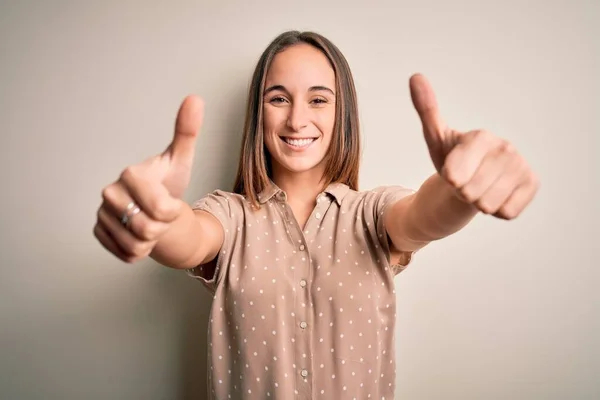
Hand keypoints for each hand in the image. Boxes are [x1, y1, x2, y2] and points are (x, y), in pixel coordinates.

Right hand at [94, 95, 204, 261]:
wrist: (157, 207)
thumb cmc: (169, 183)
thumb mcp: (181, 160)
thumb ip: (187, 131)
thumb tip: (195, 99)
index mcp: (130, 174)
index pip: (161, 209)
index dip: (173, 211)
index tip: (172, 202)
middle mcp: (109, 193)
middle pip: (147, 229)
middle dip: (162, 227)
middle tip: (161, 215)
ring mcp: (101, 214)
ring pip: (137, 245)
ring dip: (152, 240)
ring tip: (151, 222)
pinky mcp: (99, 233)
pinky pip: (126, 255)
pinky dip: (140, 250)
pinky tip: (140, 233)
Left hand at [409, 74, 538, 218]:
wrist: (474, 179)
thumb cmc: (452, 159)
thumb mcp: (435, 138)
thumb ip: (427, 110)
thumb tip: (415, 76)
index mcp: (480, 137)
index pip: (454, 177)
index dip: (450, 180)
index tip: (452, 172)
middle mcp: (506, 147)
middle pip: (471, 193)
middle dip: (463, 193)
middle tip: (466, 182)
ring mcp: (522, 165)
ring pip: (488, 205)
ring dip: (479, 203)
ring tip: (480, 188)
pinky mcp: (533, 184)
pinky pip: (506, 212)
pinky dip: (497, 210)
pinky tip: (496, 194)